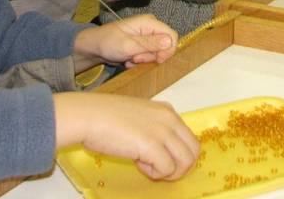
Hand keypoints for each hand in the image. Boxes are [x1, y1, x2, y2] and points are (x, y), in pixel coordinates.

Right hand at [55, 92, 198, 179]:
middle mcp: (169, 119)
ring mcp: (162, 132)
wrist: (89, 116)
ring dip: (169, 171)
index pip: (189, 137)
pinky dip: (155, 173)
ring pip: (186, 161)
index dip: (177, 153)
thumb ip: (153, 126)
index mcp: (167, 111)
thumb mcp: (138, 115)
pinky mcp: (152, 146)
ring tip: (148, 167)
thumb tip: (158, 148)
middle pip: (194, 150)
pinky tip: (139, 164)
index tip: (159, 157)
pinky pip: (167, 169)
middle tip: (159, 169)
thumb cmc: (105, 116)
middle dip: (180, 166)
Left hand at [74, 14, 177, 69]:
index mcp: (149, 22)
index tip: (158, 60)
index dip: (168, 50)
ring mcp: (147, 36)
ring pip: (157, 53)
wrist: (95, 47)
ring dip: (144, 60)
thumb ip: (150, 44)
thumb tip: (170, 41)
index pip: (171, 35)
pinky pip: (150, 57)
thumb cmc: (108, 42)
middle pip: (165, 46)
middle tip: (135, 59)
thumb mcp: (128, 45)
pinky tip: (129, 60)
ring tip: (130, 59)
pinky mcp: (143, 45)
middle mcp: (150, 28)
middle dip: (151, 56)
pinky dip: (140, 61)